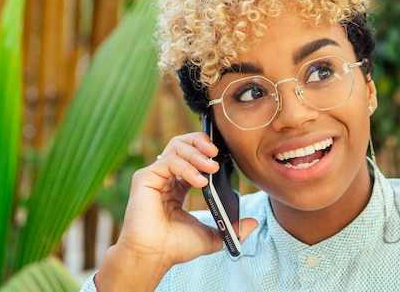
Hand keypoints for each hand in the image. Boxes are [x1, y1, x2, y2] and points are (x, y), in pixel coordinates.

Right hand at [95, 133, 257, 290]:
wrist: (153, 257)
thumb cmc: (176, 247)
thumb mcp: (212, 235)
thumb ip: (232, 227)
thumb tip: (254, 222)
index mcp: (178, 186)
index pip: (193, 156)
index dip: (207, 151)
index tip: (224, 156)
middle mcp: (166, 177)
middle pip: (183, 144)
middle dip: (202, 143)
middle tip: (217, 153)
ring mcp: (155, 176)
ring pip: (176, 147)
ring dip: (197, 153)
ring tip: (212, 167)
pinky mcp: (145, 178)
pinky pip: (169, 161)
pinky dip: (187, 167)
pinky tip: (200, 181)